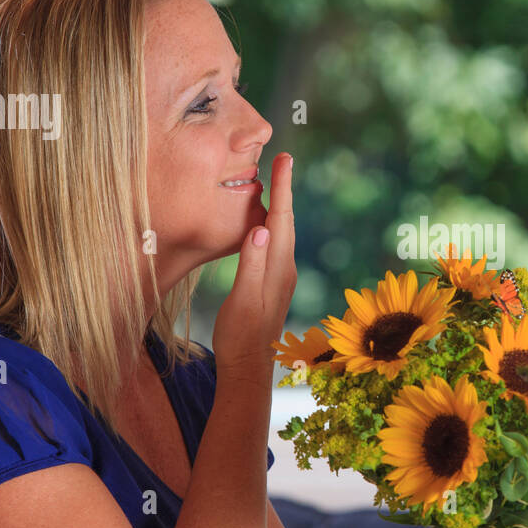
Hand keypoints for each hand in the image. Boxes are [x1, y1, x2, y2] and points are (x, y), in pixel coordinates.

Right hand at [213, 152, 295, 375]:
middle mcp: (285, 268)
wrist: (248, 367)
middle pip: (286, 221)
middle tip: (282, 160)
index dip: (282, 188)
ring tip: (276, 183)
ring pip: (283, 233)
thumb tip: (260, 228)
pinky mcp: (274, 285)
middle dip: (284, 189)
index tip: (284, 159)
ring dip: (280, 206)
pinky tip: (267, 225)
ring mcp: (281, 277)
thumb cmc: (240, 335)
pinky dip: (274, 226)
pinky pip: (277, 245)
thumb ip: (251, 263)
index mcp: (277, 267)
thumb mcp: (243, 299)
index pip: (281, 218)